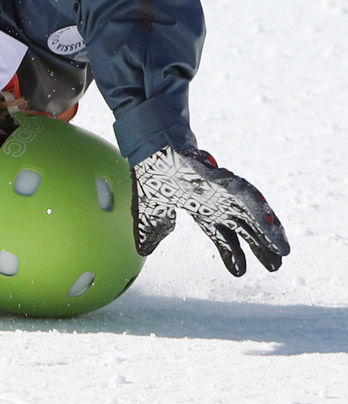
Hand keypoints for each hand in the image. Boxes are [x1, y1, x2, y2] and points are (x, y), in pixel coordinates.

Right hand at [131, 147, 289, 275]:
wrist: (150, 152)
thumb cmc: (151, 177)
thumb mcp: (149, 214)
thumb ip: (151, 232)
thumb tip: (143, 250)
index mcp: (202, 211)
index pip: (221, 236)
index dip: (231, 254)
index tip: (241, 273)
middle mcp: (218, 204)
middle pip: (245, 229)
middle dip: (260, 247)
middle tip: (275, 266)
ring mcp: (224, 193)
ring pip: (253, 216)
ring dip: (269, 234)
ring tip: (283, 251)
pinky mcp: (227, 182)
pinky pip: (250, 199)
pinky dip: (262, 215)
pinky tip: (273, 229)